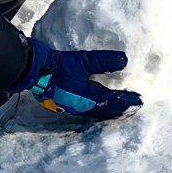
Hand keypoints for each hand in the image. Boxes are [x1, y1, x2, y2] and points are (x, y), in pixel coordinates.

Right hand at [19, 40, 141, 122]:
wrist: (32, 70)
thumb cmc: (58, 66)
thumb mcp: (83, 60)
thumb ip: (103, 61)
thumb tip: (124, 60)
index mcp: (87, 98)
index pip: (113, 101)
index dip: (126, 100)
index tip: (139, 100)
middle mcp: (80, 107)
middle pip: (104, 111)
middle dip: (118, 109)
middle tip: (130, 107)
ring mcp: (70, 107)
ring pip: (94, 112)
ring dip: (106, 110)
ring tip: (115, 107)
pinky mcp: (61, 104)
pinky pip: (84, 109)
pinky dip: (94, 107)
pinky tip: (93, 103)